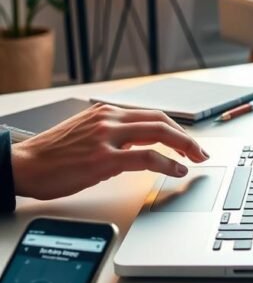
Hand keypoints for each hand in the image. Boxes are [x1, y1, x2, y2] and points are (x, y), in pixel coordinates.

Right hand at [11, 104, 208, 199]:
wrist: (23, 164)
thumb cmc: (51, 155)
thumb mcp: (84, 135)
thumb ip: (111, 137)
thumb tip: (135, 149)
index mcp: (105, 112)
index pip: (151, 115)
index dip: (174, 127)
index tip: (186, 140)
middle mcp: (109, 119)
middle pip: (161, 120)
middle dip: (186, 136)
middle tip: (200, 150)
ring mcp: (107, 137)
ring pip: (159, 133)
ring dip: (183, 146)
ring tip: (195, 159)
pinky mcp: (104, 159)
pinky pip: (146, 158)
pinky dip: (168, 163)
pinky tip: (177, 171)